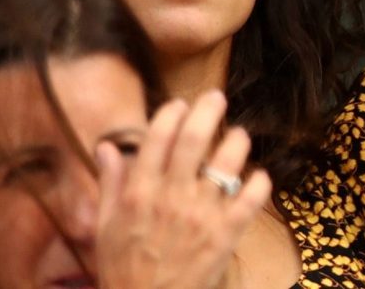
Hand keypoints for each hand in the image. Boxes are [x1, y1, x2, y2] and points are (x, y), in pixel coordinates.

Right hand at [95, 91, 271, 288]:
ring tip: (238, 135)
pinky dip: (258, 184)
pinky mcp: (225, 237)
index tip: (180, 105)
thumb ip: (110, 181)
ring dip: (236, 142)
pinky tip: (259, 177)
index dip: (172, 113)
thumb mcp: (105, 224)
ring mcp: (201, 216)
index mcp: (140, 191)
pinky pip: (250, 201)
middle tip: (217, 97)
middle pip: (195, 139)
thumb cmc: (123, 267)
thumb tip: (107, 145)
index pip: (159, 136)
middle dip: (208, 110)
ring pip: (226, 165)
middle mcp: (171, 197)